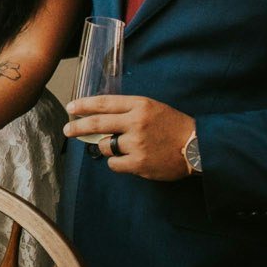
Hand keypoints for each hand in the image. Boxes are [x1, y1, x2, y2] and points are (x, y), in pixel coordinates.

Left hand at [64, 95, 195, 180]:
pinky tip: (129, 160)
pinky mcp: (139, 163)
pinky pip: (114, 164)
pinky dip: (117, 162)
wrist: (198, 146)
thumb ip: (128, 110)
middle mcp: (136, 123)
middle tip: (68, 130)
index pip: (104, 103)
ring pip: (105, 146)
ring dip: (107, 148)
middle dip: (77, 127)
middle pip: (97, 123)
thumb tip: (99, 116)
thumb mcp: (153, 108)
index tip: (71, 107)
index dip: (84, 105)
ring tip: (122, 147)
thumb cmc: (173, 126)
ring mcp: (137, 144)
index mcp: (139, 105)